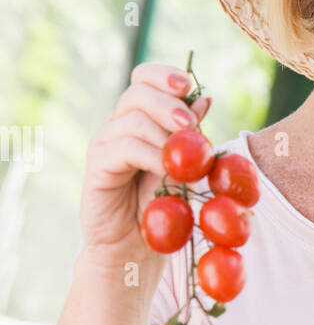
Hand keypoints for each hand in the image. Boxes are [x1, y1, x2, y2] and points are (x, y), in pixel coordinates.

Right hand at [79, 62, 211, 265]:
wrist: (135, 249)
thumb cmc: (162, 209)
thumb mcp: (185, 169)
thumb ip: (192, 137)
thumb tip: (205, 100)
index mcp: (140, 118)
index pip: (144, 79)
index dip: (164, 75)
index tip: (188, 85)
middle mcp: (118, 125)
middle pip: (137, 91)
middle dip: (168, 103)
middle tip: (190, 123)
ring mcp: (105, 143)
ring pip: (132, 120)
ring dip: (164, 135)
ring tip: (184, 159)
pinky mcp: (97, 165)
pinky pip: (124, 148)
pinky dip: (151, 155)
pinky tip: (168, 170)